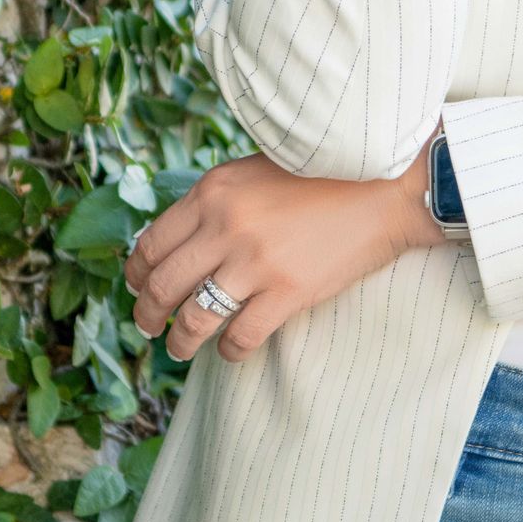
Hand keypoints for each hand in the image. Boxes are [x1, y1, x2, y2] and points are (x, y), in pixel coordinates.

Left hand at [125, 149, 440, 364]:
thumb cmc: (324, 174)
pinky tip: (230, 350)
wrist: (387, 185)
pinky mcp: (288, 291)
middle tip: (149, 327)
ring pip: (194, 318)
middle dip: (148, 314)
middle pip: (164, 285)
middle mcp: (225, 226)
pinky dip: (229, 350)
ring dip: (180, 341)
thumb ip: (217, 201)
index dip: (136, 274)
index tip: (136, 288)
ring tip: (178, 349)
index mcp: (213, 191)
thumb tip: (182, 240)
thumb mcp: (255, 171)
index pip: (152, 243)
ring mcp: (255, 261)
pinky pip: (241, 336)